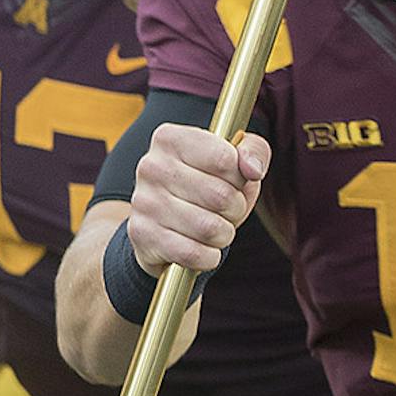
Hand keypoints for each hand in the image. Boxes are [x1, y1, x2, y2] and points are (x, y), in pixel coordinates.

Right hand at [127, 125, 267, 275]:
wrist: (159, 225)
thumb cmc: (204, 187)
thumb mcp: (232, 161)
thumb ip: (253, 151)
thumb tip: (252, 169)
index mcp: (170, 138)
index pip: (226, 159)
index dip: (239, 178)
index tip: (231, 180)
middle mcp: (151, 166)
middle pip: (221, 196)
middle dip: (235, 209)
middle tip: (225, 210)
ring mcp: (144, 202)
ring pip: (210, 228)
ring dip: (223, 235)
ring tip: (213, 228)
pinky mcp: (142, 235)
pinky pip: (194, 254)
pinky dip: (209, 257)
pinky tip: (202, 248)